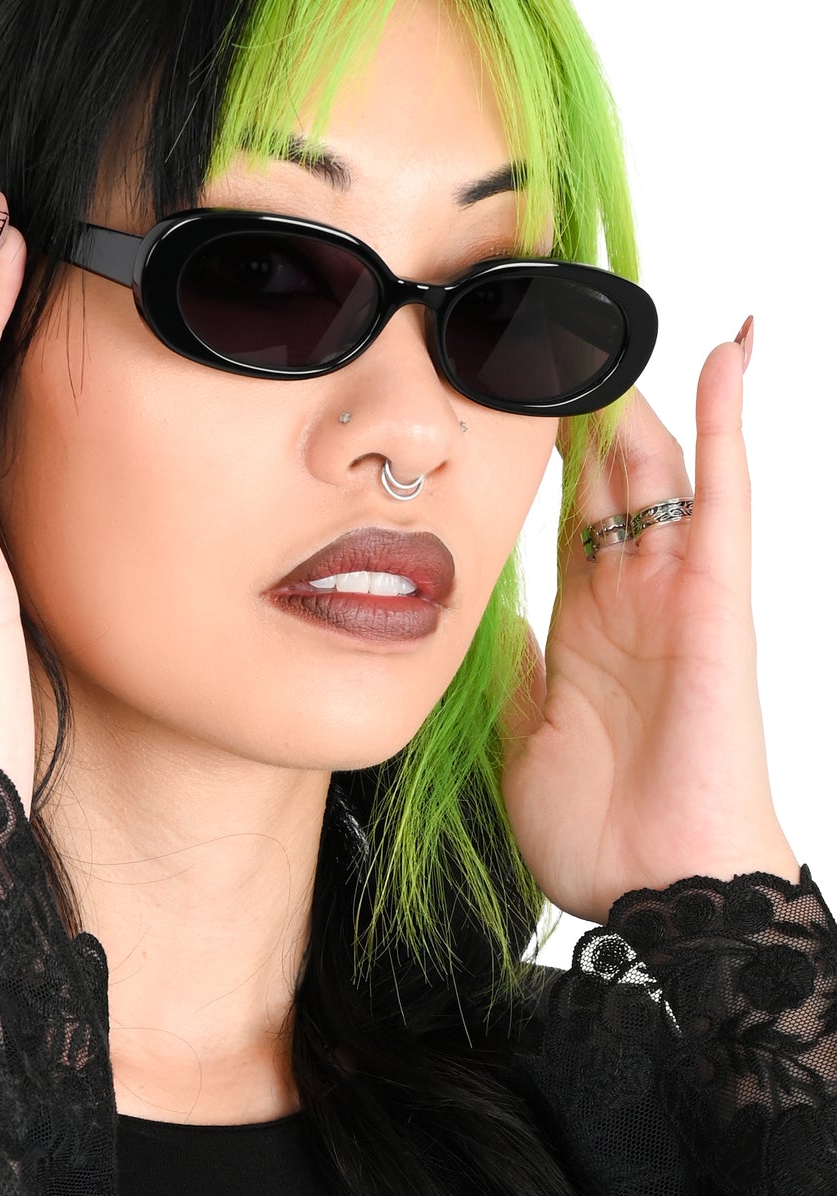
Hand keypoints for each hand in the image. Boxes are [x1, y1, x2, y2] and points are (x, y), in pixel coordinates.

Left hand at [499, 323, 798, 926]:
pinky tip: (725, 351)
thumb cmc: (598, 824)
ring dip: (633, 391)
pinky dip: (727, 421)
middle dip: (576, 398)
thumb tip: (468, 610)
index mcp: (583, 620)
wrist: (657, 885)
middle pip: (603, 470)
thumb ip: (504, 661)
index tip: (499, 383)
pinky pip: (726, 493)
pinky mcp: (718, 596)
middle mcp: (631, 591)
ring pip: (657, 464)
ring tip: (606, 310)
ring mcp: (676, 588)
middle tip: (542, 319)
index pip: (559, 510)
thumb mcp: (518, 728)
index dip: (533, 447)